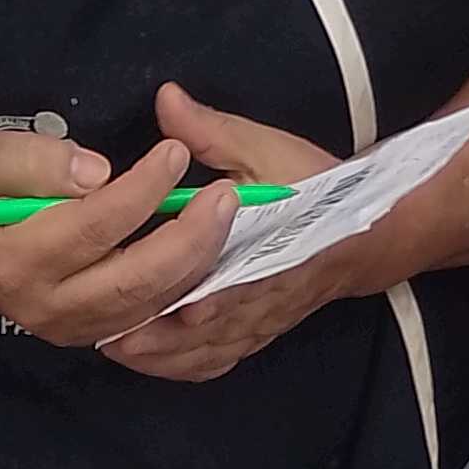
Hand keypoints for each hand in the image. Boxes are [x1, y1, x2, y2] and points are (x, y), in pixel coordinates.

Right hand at [0, 121, 236, 345]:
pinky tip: (208, 252)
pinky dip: (186, 288)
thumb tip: (96, 172)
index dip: (141, 190)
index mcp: (15, 259)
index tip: (176, 152)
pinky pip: (152, 320)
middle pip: (135, 279)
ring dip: (197, 264)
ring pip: (151, 305)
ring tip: (224, 215)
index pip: (93, 225)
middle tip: (225, 194)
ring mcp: (72, 330)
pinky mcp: (93, 336)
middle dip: (189, 237)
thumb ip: (36, 160)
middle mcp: (46, 306)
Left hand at [94, 83, 342, 381]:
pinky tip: (144, 358)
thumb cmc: (312, 189)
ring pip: (205, 351)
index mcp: (269, 249)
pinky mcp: (253, 337)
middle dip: (160, 333)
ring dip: (160, 353)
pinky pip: (212, 362)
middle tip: (109, 332)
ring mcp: (256, 323)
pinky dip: (178, 366)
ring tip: (115, 345)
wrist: (359, 237)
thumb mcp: (263, 148)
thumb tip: (166, 102)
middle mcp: (261, 297)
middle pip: (208, 327)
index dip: (199, 295)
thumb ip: (210, 131)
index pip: (231, 279)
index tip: (165, 302)